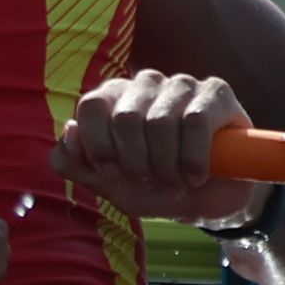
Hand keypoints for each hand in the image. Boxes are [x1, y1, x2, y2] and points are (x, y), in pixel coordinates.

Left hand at [56, 69, 255, 225]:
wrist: (209, 200)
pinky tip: (196, 176)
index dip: (99, 147)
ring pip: (160, 121)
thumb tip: (69, 130)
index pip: (91, 107)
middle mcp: (144, 84)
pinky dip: (193, 159)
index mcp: (112, 99)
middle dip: (136, 163)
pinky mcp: (216, 92)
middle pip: (125, 118)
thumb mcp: (108, 185)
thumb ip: (74, 163)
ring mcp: (180, 84)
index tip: (113, 175)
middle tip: (150, 182)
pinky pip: (196, 121)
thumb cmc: (155, 187)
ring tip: (174, 183)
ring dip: (166, 166)